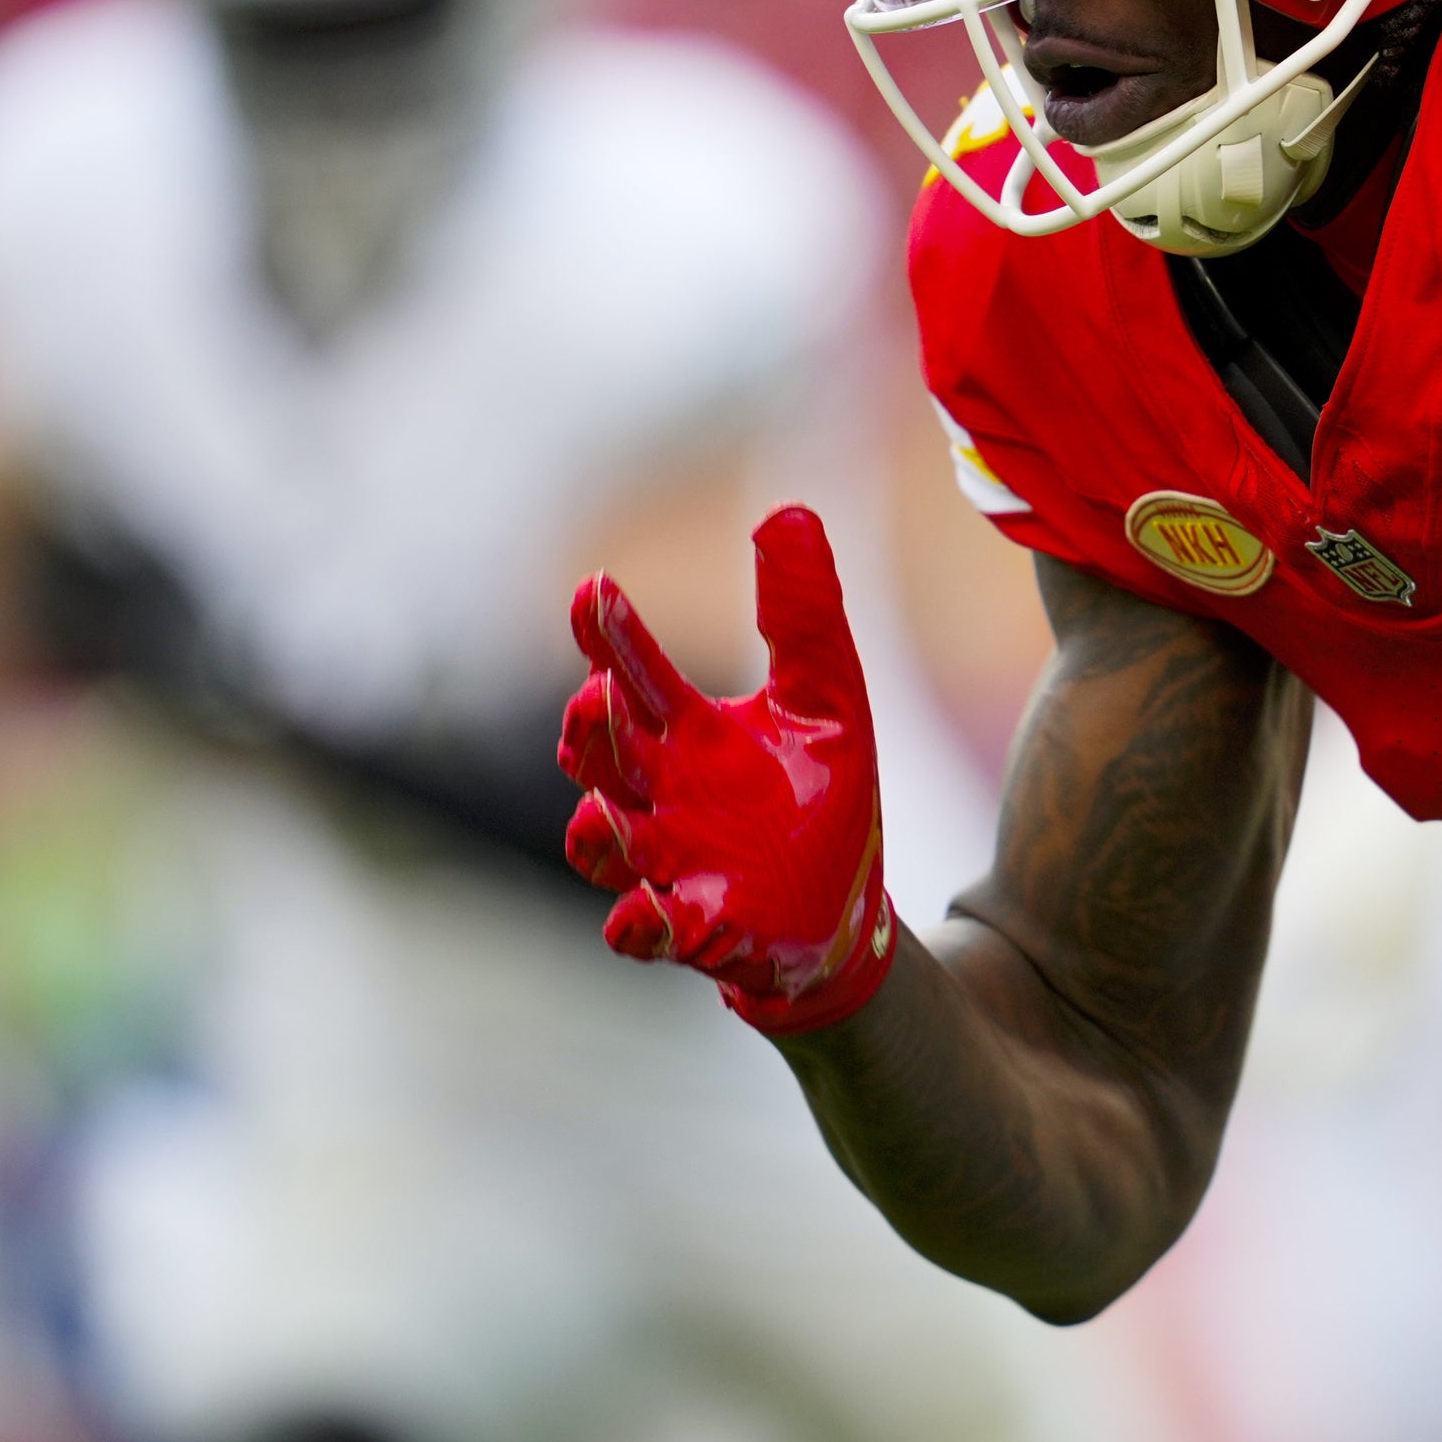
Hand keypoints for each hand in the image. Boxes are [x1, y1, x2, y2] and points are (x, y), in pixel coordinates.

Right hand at [557, 505, 896, 1035]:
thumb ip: (804, 615)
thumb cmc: (818, 801)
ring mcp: (670, 864)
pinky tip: (640, 914)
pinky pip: (645, 931)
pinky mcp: (697, 930)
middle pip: (599, 755)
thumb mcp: (828, 698)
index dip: (607, 634)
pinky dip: (638, 925)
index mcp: (688, 733)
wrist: (849, 912)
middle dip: (591, 729)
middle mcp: (661, 795)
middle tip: (598, 696)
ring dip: (598, 830)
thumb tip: (788, 511)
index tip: (593, 589)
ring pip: (604, 843)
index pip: (633, 672)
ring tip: (605, 812)